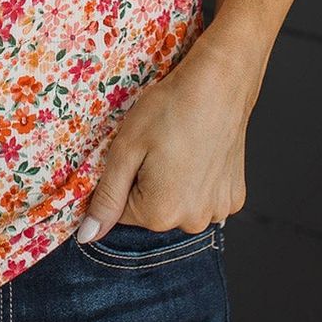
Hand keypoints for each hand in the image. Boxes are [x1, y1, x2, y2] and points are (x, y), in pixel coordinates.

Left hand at [76, 33, 258, 242]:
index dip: (123, 177)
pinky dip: (199, 182)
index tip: (136, 151)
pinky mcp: (235, 198)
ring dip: (174, 184)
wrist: (220, 84)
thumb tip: (87, 238)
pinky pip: (204, 199)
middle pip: (152, 211)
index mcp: (160, 213)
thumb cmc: (170, 108)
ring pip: (179, 205)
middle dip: (147, 183)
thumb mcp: (126, 148)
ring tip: (181, 147)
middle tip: (158, 146)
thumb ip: (106, 196)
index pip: (121, 211)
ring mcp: (218, 212)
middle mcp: (192, 222)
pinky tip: (200, 153)